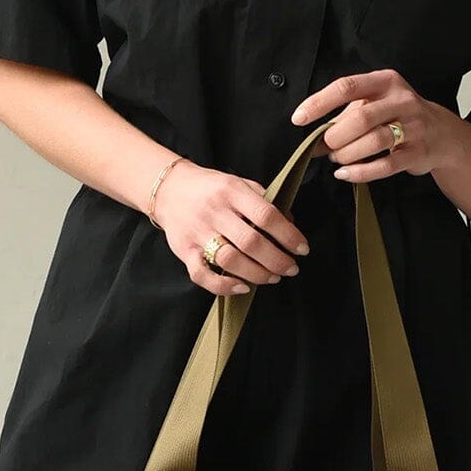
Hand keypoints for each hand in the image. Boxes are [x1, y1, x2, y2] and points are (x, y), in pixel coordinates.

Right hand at [151, 160, 309, 294]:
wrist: (168, 189)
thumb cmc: (211, 188)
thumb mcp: (239, 183)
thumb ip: (263, 201)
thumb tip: (290, 224)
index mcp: (232, 191)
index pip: (266, 216)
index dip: (289, 235)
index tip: (302, 249)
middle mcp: (215, 212)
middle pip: (251, 242)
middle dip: (277, 260)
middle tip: (291, 268)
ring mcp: (198, 232)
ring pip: (230, 260)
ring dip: (256, 274)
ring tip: (273, 277)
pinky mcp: (185, 251)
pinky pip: (202, 275)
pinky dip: (223, 286)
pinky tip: (242, 287)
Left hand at [290, 70, 448, 182]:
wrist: (442, 134)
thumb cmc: (398, 116)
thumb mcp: (374, 103)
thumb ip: (345, 116)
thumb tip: (312, 138)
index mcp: (385, 81)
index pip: (346, 87)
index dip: (319, 103)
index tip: (299, 118)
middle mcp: (401, 100)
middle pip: (360, 118)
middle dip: (336, 136)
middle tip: (327, 146)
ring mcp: (414, 126)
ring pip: (373, 141)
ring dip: (348, 154)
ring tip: (338, 159)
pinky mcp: (418, 152)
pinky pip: (385, 165)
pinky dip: (361, 172)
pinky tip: (346, 174)